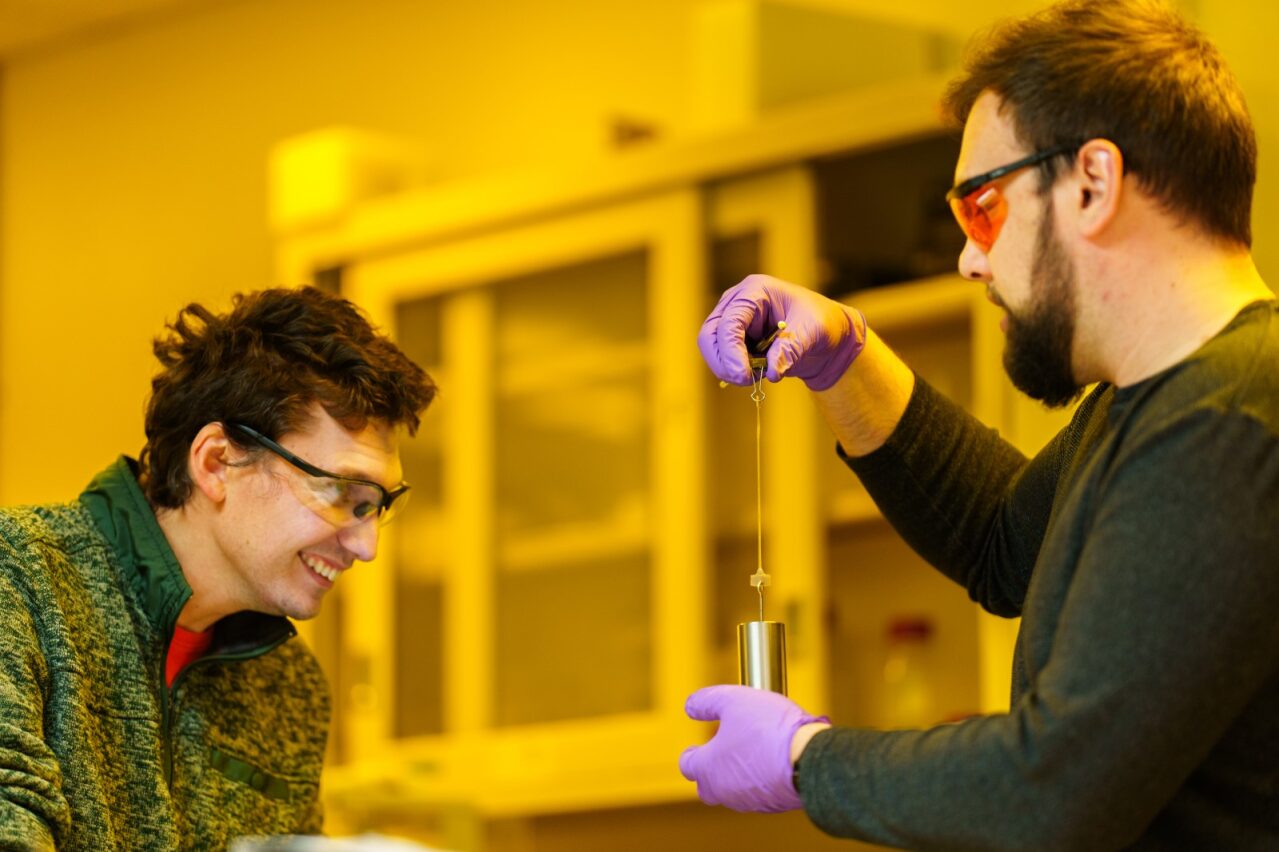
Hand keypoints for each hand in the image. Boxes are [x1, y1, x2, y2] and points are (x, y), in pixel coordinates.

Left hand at [678, 684, 828, 812]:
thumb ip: (706, 701)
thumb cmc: (768, 729)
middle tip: (723, 751)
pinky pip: (760, 793)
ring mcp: (751, 801)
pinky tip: (773, 761)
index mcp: (708, 769)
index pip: (687, 766)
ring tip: (753, 750)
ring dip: (738, 775)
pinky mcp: (774, 805)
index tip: (696, 746)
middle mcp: (725, 791)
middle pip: (707, 787)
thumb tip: (691, 706)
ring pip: (734, 792)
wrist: (809, 758)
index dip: (691, 753)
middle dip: (711, 771)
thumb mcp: (732, 699)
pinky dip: (761, 780)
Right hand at [698, 275, 865, 389]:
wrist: (828, 338)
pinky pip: (724, 361)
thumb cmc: (823, 323)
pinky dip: (736, 372)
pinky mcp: (735, 341)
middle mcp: (737, 303)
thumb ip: (792, 349)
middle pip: (710, 335)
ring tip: (756, 377)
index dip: (730, 350)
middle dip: (723, 361)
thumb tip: (772, 372)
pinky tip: (758, 373)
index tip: (742, 374)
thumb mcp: (813, 332)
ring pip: (713, 350)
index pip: (730, 321)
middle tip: (744, 380)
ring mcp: (733, 322)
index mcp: (755, 291)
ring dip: (729, 369)